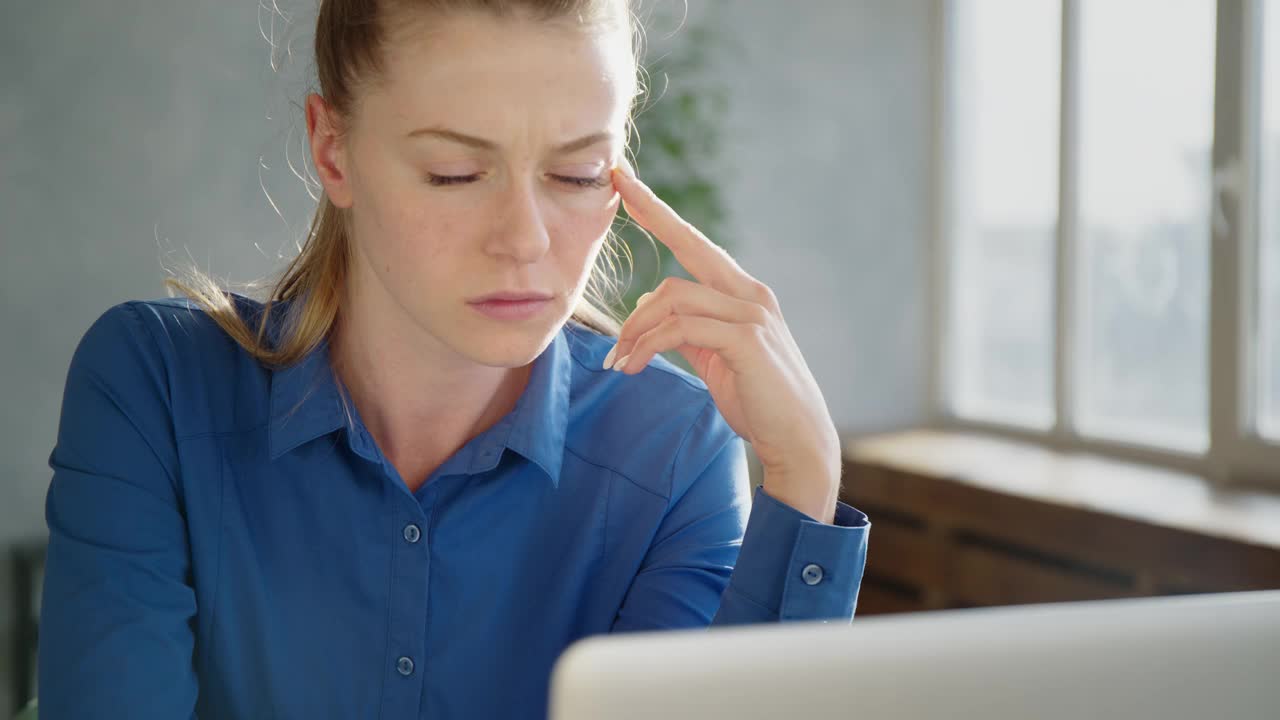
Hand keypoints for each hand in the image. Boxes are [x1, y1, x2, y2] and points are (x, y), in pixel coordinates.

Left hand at [602, 157, 841, 523]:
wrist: (798, 441)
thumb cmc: (758, 403)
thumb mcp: (717, 359)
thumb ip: (689, 330)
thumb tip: (651, 310)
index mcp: (744, 295)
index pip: (698, 244)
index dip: (663, 213)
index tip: (630, 183)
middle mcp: (751, 294)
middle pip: (690, 246)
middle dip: (653, 213)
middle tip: (614, 192)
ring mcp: (752, 314)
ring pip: (672, 296)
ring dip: (634, 329)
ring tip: (618, 361)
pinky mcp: (745, 339)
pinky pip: (679, 328)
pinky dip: (647, 346)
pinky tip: (633, 367)